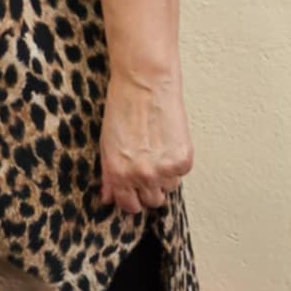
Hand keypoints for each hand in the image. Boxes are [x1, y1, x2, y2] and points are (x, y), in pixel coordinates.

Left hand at [100, 70, 193, 213]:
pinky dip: (177, 162)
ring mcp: (164, 170)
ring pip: (169, 188)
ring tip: (158, 151)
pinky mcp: (182, 161)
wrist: (144, 85)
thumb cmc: (123, 107)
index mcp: (118, 174)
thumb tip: (108, 197)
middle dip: (150, 188)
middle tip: (149, 167)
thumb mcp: (107, 144)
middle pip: (153, 201)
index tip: (135, 190)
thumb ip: (109, 174)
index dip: (133, 198)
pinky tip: (168, 143)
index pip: (130, 206)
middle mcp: (141, 176)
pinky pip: (181, 173)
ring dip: (165, 175)